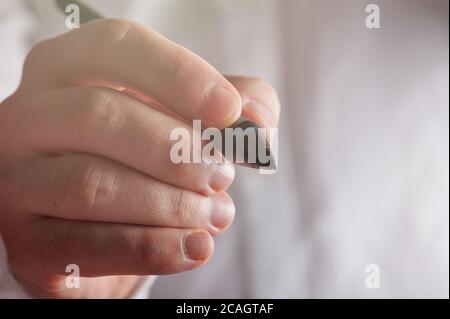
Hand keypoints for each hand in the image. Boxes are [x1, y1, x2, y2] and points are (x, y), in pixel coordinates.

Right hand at [0, 19, 279, 297]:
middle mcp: (29, 117)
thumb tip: (257, 120)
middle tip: (222, 175)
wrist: (102, 225)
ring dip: (170, 203)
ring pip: (92, 182)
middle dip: (176, 149)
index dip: (179, 75)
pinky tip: (195, 247)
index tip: (231, 111)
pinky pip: (87, 243)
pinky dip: (153, 247)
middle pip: (99, 115)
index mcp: (67, 71)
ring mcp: (16, 180)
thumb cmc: (144, 160)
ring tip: (216, 214)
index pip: (116, 48)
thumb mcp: (187, 119)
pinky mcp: (26, 242)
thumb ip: (230, 107)